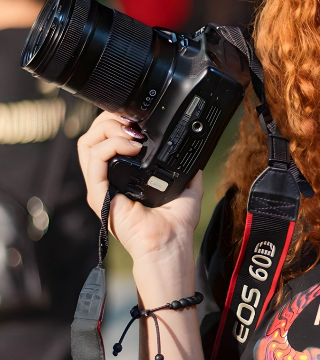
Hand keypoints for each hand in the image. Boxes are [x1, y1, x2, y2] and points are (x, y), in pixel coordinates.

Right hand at [77, 111, 202, 262]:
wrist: (170, 243)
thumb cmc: (176, 222)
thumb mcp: (187, 185)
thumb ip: (188, 166)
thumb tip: (193, 151)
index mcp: (125, 175)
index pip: (108, 139)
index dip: (118, 121)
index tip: (137, 116)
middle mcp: (109, 178)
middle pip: (93, 136)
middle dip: (110, 119)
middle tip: (131, 119)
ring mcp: (102, 186)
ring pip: (87, 144)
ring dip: (109, 129)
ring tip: (131, 133)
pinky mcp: (98, 195)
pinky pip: (94, 161)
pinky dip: (112, 146)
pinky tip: (133, 147)